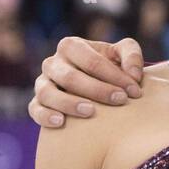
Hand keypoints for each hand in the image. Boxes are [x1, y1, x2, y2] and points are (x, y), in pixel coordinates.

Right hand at [28, 35, 144, 127]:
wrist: (96, 86)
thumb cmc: (109, 67)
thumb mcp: (122, 53)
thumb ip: (132, 55)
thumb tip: (134, 75)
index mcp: (71, 46)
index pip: (91, 60)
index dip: (114, 75)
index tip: (134, 91)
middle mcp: (52, 62)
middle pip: (69, 76)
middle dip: (97, 89)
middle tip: (120, 100)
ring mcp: (42, 83)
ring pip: (47, 92)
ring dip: (68, 103)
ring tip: (90, 112)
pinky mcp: (37, 103)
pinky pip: (34, 109)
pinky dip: (45, 115)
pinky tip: (61, 122)